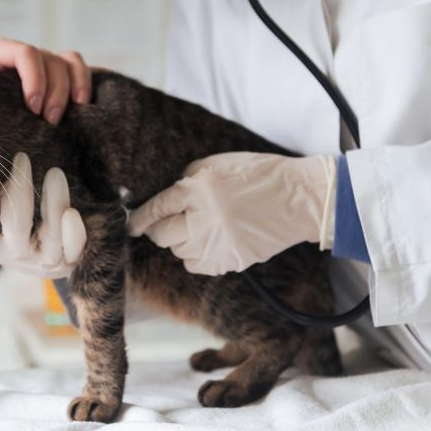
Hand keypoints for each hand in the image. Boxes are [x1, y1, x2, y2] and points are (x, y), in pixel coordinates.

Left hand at [0, 38, 90, 124]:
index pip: (23, 53)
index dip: (34, 78)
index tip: (34, 107)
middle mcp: (23, 56)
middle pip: (49, 60)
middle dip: (54, 93)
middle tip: (49, 121)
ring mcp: (43, 63)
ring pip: (67, 62)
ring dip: (71, 90)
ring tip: (63, 118)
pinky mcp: (60, 73)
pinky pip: (78, 67)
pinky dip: (84, 84)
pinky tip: (81, 106)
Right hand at [0, 153, 86, 277]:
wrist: (48, 257)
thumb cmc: (16, 223)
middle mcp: (14, 254)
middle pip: (16, 228)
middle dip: (20, 192)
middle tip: (22, 158)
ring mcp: (43, 261)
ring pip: (50, 238)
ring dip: (54, 204)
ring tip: (54, 173)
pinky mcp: (68, 262)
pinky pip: (74, 250)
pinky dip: (74, 233)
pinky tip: (71, 213)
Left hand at [128, 153, 336, 274]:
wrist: (300, 198)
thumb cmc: (258, 174)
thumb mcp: (216, 164)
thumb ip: (186, 180)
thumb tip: (161, 197)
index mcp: (197, 190)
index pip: (156, 209)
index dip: (139, 218)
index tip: (130, 223)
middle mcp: (203, 219)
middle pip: (162, 235)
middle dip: (158, 229)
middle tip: (165, 223)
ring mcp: (217, 244)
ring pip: (178, 252)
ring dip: (181, 241)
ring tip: (198, 228)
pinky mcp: (230, 262)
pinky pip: (196, 266)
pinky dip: (196, 256)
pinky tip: (209, 243)